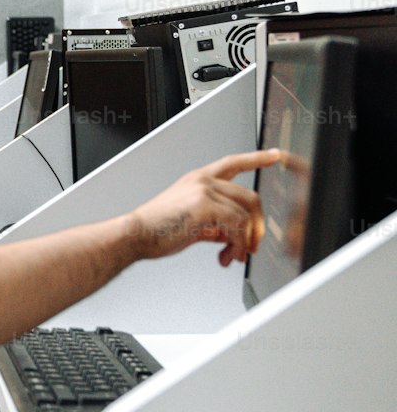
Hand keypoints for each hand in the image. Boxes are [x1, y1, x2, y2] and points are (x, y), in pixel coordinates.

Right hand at [128, 149, 279, 266]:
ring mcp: (204, 191)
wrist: (136, 234)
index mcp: (198, 180)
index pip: (233, 163)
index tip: (275, 155)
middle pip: (250, 198)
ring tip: (231, 256)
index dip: (257, 158)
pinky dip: (236, 245)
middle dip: (256, 227)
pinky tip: (225, 255)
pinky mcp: (205, 206)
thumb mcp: (192, 221)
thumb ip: (215, 223)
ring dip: (243, 242)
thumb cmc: (157, 229)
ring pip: (245, 215)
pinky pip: (237, 226)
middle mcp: (203, 181)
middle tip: (250, 247)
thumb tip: (231, 237)